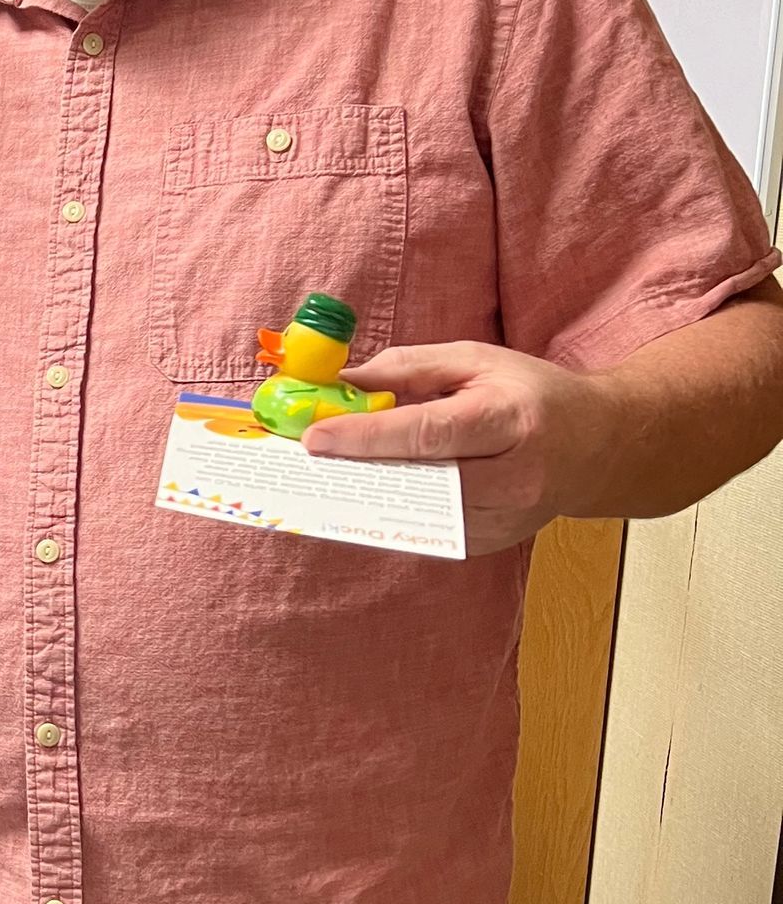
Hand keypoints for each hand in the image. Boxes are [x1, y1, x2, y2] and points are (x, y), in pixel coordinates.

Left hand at [300, 340, 614, 554]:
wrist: (599, 447)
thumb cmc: (532, 394)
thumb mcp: (477, 360)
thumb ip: (409, 367)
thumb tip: (344, 383)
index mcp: (512, 418)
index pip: (430, 432)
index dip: (368, 437)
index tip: (316, 437)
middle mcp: (515, 474)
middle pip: (419, 480)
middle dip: (356, 470)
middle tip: (304, 461)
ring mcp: (506, 518)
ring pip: (418, 514)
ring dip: (365, 496)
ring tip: (322, 476)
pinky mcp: (490, 542)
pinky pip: (426, 531)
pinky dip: (390, 514)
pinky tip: (361, 495)